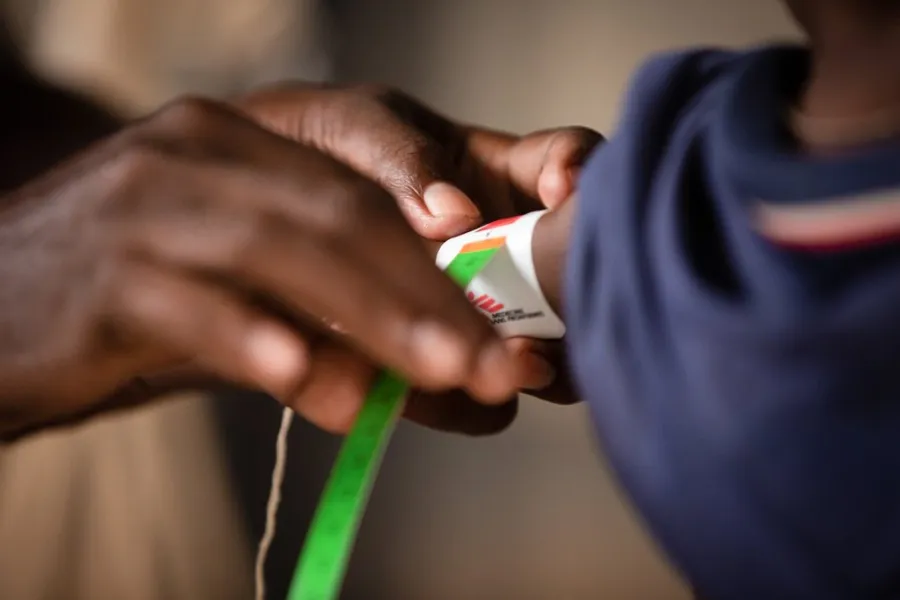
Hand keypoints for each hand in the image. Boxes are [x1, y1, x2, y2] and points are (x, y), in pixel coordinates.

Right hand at [0, 97, 521, 439]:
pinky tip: (310, 380)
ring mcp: (143, 208)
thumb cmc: (132, 297)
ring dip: (370, 319)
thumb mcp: (233, 285)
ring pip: (279, 253)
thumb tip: (439, 379)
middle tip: (493, 362)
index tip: (501, 316)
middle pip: (336, 217)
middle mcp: (195, 154)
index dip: (437, 256)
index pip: (357, 191)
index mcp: (237, 143)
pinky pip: (192, 308)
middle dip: (425, 296)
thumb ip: (327, 320)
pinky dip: (258, 342)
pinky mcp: (97, 279)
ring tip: (439, 375)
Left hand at [237, 85, 601, 432]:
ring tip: (504, 367)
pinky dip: (455, 406)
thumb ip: (403, 157)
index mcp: (494, 175)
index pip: (568, 172)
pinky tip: (443, 396)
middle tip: (547, 313)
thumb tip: (456, 216)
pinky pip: (454, 400)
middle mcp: (494, 251)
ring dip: (527, 365)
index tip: (560, 195)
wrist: (229, 208)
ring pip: (529, 353)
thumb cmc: (307, 145)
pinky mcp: (412, 366)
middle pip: (571, 283)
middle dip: (572, 304)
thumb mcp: (355, 126)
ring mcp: (458, 315)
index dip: (579, 181)